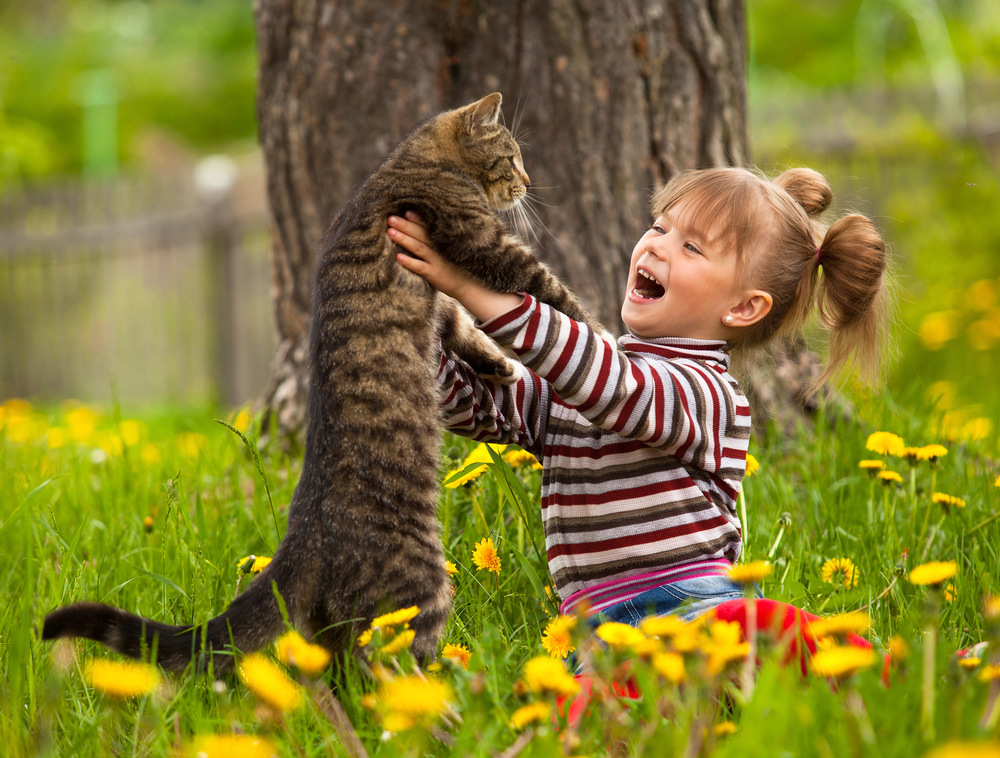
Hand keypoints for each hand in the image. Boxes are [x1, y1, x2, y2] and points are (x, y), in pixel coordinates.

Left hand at [388, 212, 521, 321]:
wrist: (473, 286)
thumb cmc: (462, 267)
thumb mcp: (456, 250)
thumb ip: (443, 240)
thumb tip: (428, 231)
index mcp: (445, 241)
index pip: (429, 226)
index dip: (417, 218)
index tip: (406, 210)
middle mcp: (440, 248)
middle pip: (420, 234)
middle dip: (405, 225)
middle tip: (390, 217)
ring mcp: (438, 261)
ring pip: (418, 247)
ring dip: (404, 239)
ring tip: (390, 232)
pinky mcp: (435, 274)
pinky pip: (420, 267)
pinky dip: (409, 262)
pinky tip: (398, 258)